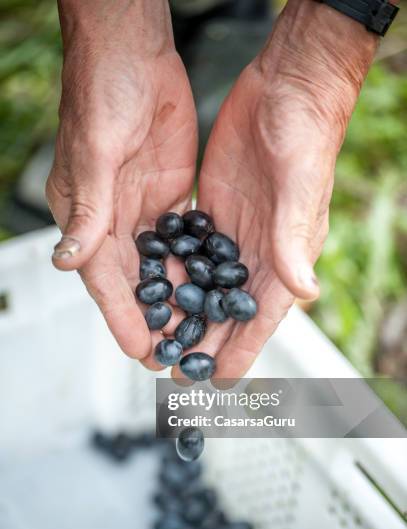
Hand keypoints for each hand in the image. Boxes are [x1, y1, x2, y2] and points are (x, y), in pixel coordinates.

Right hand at [47, 1, 196, 358]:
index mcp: (87, 214)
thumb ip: (86, 207)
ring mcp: (142, 211)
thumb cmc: (103, 91)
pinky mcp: (168, 197)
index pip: (105, 278)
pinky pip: (182, 240)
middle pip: (135, 282)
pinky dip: (194, 265)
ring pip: (161, 267)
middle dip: (155, 320)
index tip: (142, 351)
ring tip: (198, 333)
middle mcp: (112, 220)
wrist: (134, 54)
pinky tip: (211, 287)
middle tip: (176, 356)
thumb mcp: (96, 151)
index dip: (123, 316)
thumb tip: (67, 260)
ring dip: (178, 299)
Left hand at [177, 0, 377, 378]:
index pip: (260, 318)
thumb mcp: (299, 188)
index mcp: (284, 256)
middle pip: (227, 311)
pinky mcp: (213, 212)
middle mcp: (258, 252)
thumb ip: (294, 241)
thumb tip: (304, 291)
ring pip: (204, 287)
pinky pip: (189, 252)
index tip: (215, 383)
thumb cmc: (306, 135)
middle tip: (173, 373)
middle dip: (203, 343)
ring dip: (184, 315)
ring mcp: (233, 234)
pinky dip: (173, 273)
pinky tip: (153, 290)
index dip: (240, 351)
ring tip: (156, 340)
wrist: (286, 87)